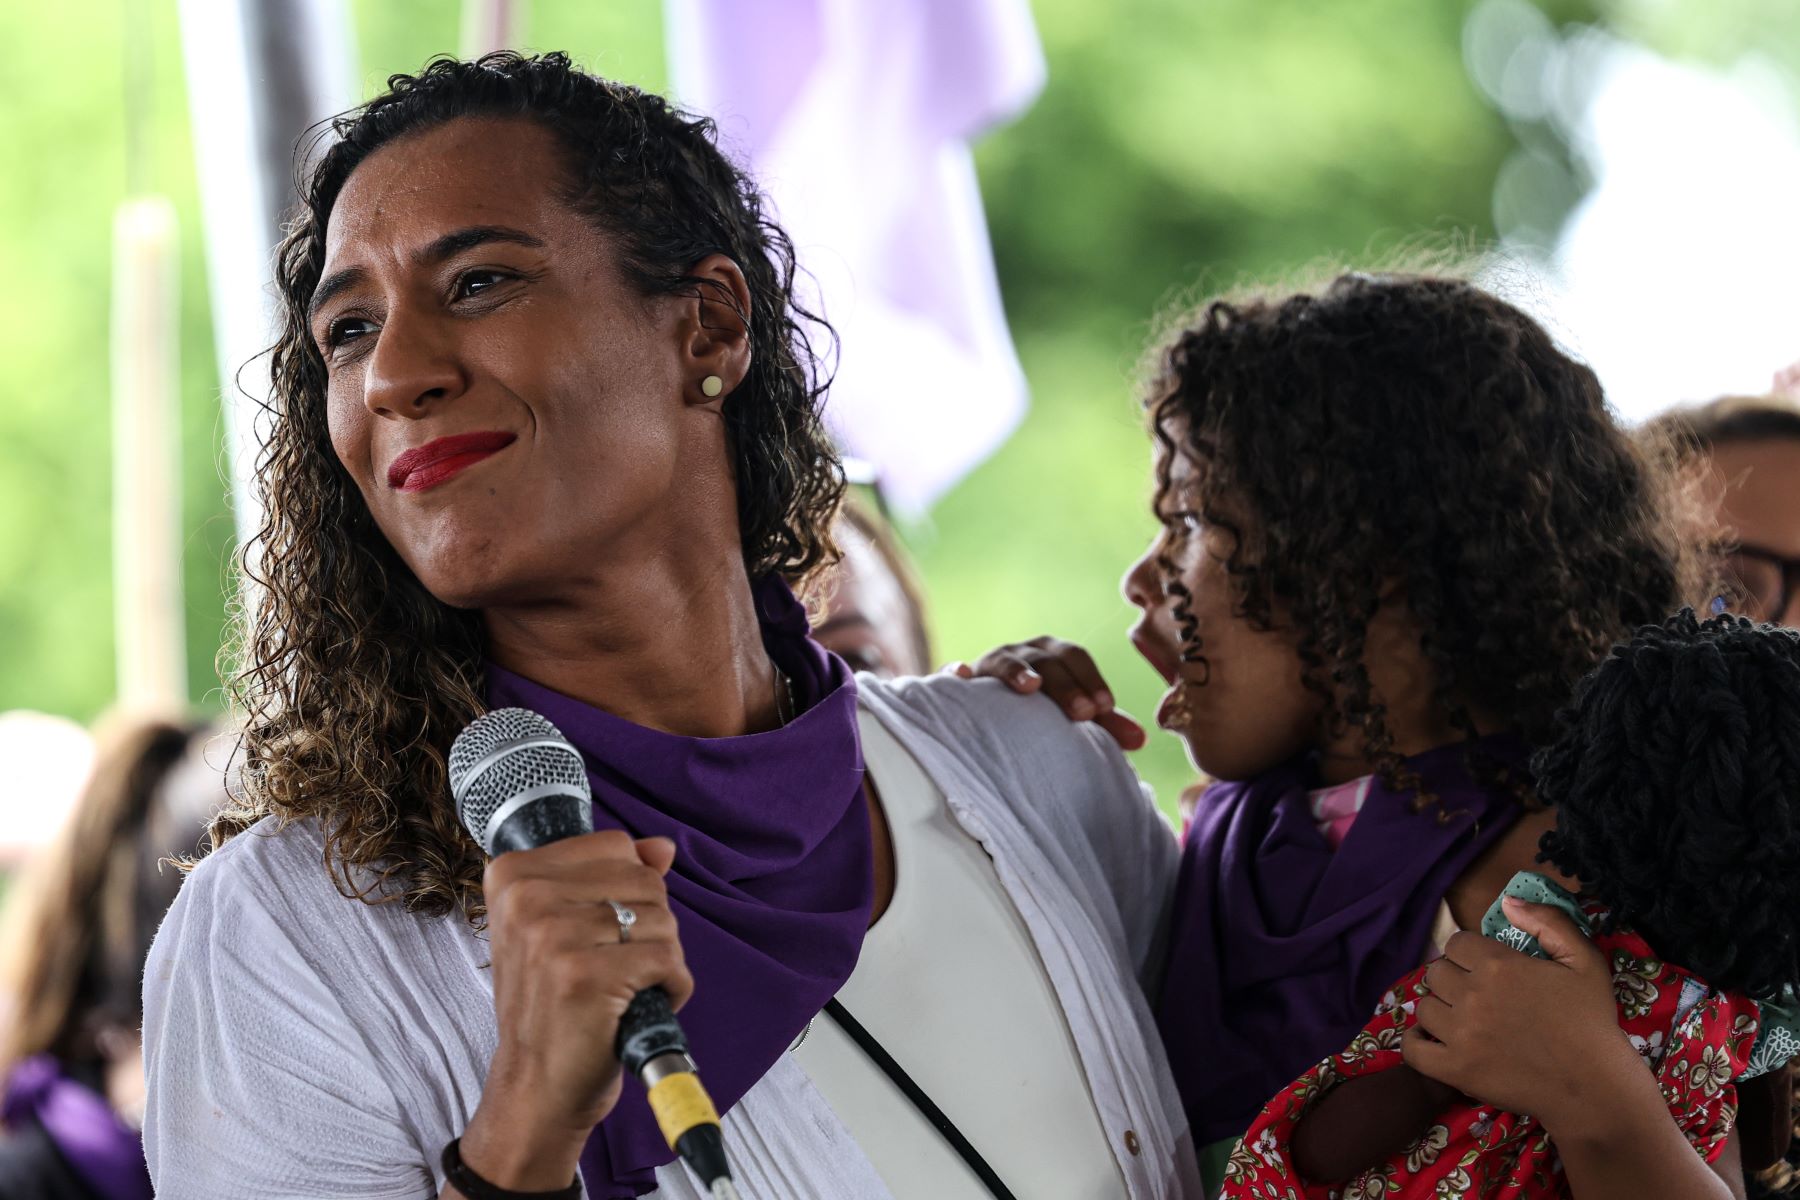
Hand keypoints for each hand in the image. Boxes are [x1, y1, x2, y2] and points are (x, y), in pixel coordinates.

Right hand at [460, 832, 692, 1188]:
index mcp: (513, 874)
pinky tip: (640, 1004)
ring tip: (624, 987)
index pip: (616, 845)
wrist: (536, 1083)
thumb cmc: (554, 1003)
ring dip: (661, 958)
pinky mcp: (585, 974)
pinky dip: (672, 985)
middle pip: (644, 880)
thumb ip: (612, 877)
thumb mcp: (566, 926)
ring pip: (661, 918)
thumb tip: (663, 847)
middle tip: (615, 966)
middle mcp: (526, 897)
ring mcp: (553, 935)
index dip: (629, 890)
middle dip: (649, 925)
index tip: (602, 930)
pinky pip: (667, 957)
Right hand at [947, 636, 1146, 749]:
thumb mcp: (1072, 717)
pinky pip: (952, 673)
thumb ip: (1104, 725)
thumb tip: (1142, 739)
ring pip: (1003, 659)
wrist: (988, 715)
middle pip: (1045, 658)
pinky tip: (962, 676)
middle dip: (1066, 684)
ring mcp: (988, 665)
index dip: (1091, 679)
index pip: (1075, 657)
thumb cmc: (1040, 714)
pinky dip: (956, 671)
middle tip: (1084, 713)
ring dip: (1017, 670)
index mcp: (1052, 656)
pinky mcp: (957, 684)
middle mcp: (1021, 654)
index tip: (1106, 707)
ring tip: (1032, 687)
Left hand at [1402, 897, 1640, 1136]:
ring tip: (1462, 1018)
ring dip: (1440, 1008)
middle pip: (1436, 972)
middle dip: (1453, 977)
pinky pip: (1413, 1048)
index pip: (1456, 943)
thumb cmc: (1592, 1022)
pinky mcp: (1455, 1068)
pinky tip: (1434, 1039)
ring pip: (1424, 1006)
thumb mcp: (1585, 960)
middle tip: (1475, 994)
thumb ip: (1549, 922)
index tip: (1484, 967)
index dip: (1469, 952)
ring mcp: (1460, 1033)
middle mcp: (1472, 994)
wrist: (1595, 1086)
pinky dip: (1417, 1042)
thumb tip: (1508, 901)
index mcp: (1499, 964)